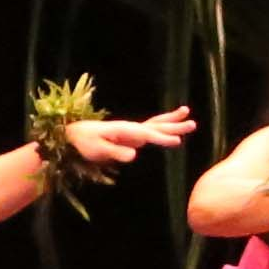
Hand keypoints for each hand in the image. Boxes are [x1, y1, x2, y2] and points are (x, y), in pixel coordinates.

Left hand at [65, 107, 199, 169]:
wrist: (75, 133)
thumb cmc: (84, 142)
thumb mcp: (98, 150)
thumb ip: (115, 152)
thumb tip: (135, 155)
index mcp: (124, 130)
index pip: (147, 134)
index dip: (162, 138)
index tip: (177, 141)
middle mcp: (130, 127)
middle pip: (156, 126)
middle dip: (174, 126)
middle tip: (193, 123)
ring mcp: (131, 130)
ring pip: (156, 125)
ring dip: (171, 121)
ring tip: (187, 113)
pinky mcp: (130, 134)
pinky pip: (150, 130)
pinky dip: (162, 127)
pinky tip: (170, 132)